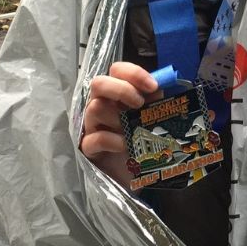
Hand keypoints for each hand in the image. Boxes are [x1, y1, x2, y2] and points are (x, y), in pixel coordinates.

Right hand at [80, 62, 159, 187]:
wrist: (138, 175)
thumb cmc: (143, 141)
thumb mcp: (152, 118)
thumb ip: (154, 101)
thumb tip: (158, 88)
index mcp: (117, 94)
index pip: (116, 70)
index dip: (134, 73)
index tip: (153, 86)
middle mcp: (101, 104)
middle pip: (98, 83)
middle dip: (121, 89)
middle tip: (139, 104)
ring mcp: (92, 126)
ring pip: (95, 108)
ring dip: (117, 117)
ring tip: (133, 129)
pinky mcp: (88, 148)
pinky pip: (94, 138)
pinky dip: (112, 139)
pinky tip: (125, 145)